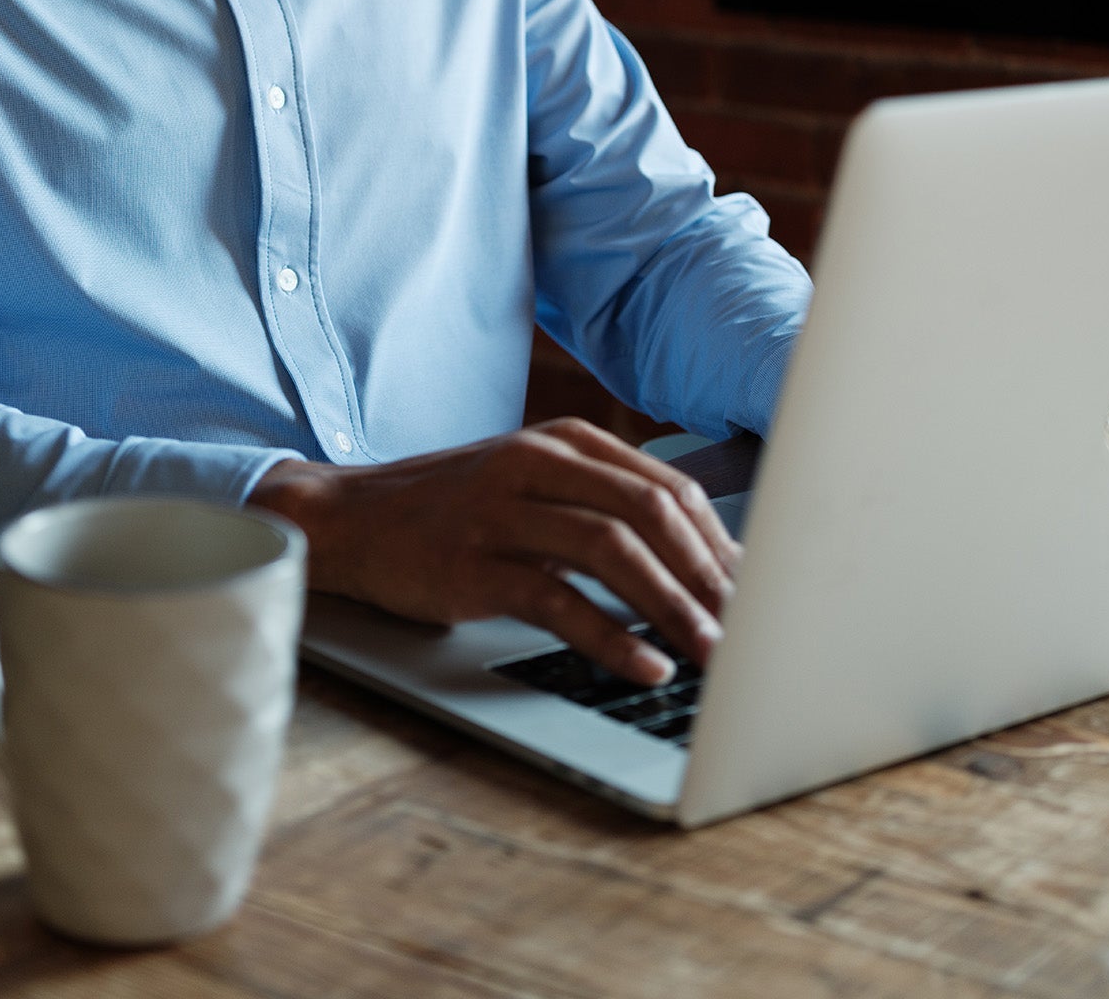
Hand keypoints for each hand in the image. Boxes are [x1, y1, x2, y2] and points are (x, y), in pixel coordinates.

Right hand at [251, 416, 739, 686]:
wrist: (351, 519)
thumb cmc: (451, 509)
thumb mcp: (529, 485)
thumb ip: (598, 503)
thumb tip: (694, 558)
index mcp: (562, 442)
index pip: (666, 487)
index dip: (720, 543)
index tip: (757, 591)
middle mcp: (537, 465)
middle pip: (649, 512)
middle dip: (709, 575)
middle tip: (749, 628)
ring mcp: (503, 511)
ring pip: (612, 551)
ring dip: (673, 608)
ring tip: (711, 654)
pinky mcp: (474, 564)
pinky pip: (557, 599)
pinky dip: (610, 636)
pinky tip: (644, 666)